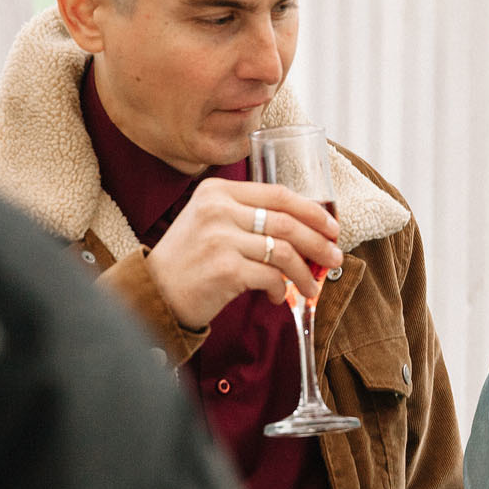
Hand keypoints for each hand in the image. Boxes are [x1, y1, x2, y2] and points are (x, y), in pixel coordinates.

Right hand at [141, 178, 343, 329]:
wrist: (154, 292)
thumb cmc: (188, 260)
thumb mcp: (209, 222)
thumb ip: (246, 215)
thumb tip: (304, 229)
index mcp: (217, 191)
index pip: (278, 194)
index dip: (312, 211)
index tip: (331, 227)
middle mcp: (218, 209)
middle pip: (287, 221)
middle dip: (318, 242)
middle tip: (335, 256)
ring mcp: (220, 239)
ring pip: (283, 251)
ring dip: (305, 272)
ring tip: (311, 285)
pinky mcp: (225, 269)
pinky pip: (270, 277)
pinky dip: (280, 289)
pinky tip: (277, 296)